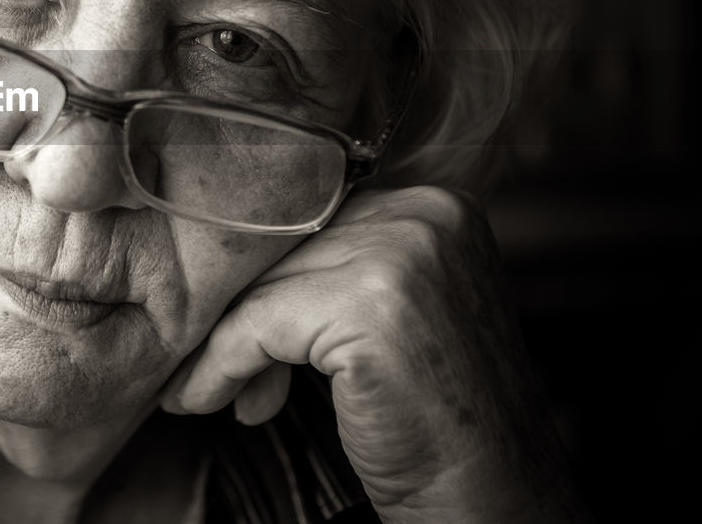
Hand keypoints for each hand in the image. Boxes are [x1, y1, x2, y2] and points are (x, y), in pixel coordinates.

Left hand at [160, 187, 587, 522]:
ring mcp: (400, 256)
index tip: (228, 323)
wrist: (491, 497)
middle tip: (220, 372)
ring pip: (265, 285)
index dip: (267, 277)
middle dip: (246, 313)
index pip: (314, 219)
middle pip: (287, 247)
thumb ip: (332, 272)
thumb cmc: (438, 416)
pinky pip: (256, 326)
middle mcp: (424, 216)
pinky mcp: (367, 307)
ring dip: (227, 344)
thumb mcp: (392, 313)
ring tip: (220, 392)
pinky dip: (222, 366)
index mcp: (436, 206)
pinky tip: (210, 401)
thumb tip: (229, 272)